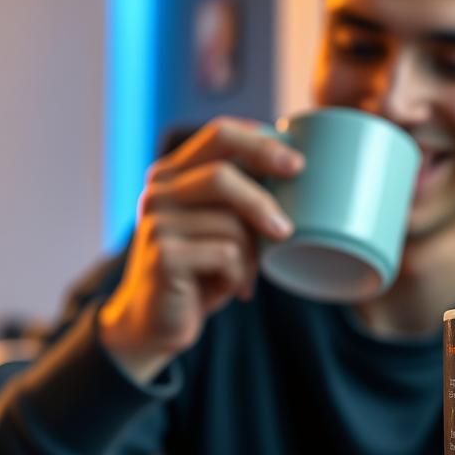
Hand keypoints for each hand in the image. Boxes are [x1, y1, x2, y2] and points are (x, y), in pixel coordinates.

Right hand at [99, 117, 303, 382]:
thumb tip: (298, 173)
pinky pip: (226, 255)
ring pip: (230, 224)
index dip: (261, 144)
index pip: (220, 134)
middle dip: (263, 200)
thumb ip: (242, 198)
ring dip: (251, 255)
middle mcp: (159, 190)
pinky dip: (239, 275)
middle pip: (222, 175)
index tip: (297, 164)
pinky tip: (230, 288)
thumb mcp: (222, 225)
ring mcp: (156, 222)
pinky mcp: (163, 255)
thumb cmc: (201, 268)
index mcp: (174, 172)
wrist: (155, 320)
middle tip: (286, 229)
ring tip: (246, 274)